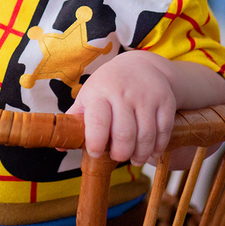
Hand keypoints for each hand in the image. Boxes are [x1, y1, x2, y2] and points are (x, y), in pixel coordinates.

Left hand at [70, 51, 175, 165]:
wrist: (140, 65)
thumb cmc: (107, 87)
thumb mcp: (88, 97)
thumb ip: (75, 120)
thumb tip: (60, 146)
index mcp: (99, 93)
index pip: (97, 121)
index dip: (96, 143)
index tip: (95, 153)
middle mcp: (123, 93)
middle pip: (124, 133)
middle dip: (120, 153)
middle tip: (118, 157)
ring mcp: (145, 96)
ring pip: (146, 135)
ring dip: (140, 154)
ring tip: (134, 159)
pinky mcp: (165, 100)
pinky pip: (163, 130)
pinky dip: (158, 146)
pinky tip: (151, 151)